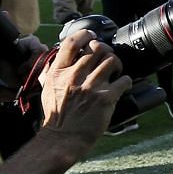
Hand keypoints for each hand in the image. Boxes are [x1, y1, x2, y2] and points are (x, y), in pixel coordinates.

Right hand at [35, 28, 129, 153]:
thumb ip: (52, 71)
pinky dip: (126, 81)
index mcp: (59, 72)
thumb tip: (58, 55)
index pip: (72, 42)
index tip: (92, 36)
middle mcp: (74, 77)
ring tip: (115, 72)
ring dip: (117, 64)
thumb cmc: (56, 115)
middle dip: (106, 51)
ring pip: (112, 60)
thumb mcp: (46, 89)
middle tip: (107, 58)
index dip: (85, 35)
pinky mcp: (105, 98)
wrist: (62, 138)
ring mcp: (90, 87)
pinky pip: (123, 80)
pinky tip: (122, 85)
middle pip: (98, 48)